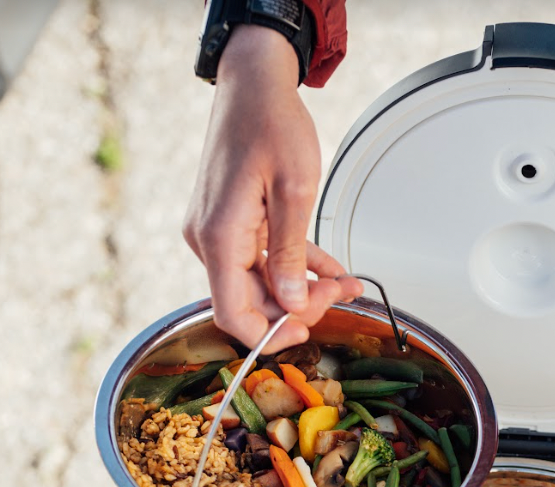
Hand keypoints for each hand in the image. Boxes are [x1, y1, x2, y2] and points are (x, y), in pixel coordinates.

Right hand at [183, 25, 361, 348]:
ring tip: (345, 282)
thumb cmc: (269, 123)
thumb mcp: (295, 191)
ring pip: (261, 282)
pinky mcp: (230, 222)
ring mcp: (218, 231)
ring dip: (303, 286)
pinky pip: (262, 259)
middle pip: (252, 300)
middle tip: (342, 293)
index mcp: (219, 236)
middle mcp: (209, 238)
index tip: (305, 333)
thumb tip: (291, 302)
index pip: (233, 314)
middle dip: (300, 304)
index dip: (269, 335)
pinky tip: (328, 269)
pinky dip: (295, 266)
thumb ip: (291, 254)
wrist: (253, 85)